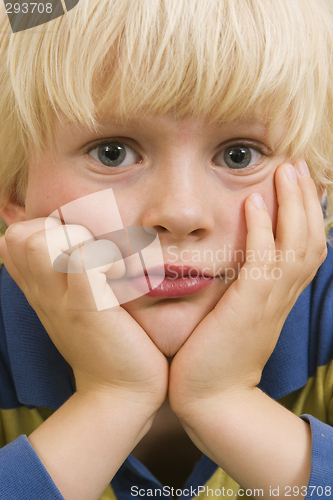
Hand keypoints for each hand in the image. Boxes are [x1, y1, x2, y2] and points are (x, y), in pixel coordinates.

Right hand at [0, 219, 167, 409]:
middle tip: (94, 252)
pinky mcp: (85, 308)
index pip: (12, 238)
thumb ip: (70, 275)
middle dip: (60, 228)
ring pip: (38, 240)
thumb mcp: (79, 303)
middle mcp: (41, 292)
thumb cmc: (109, 342)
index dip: (44, 228)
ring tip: (107, 264)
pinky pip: (81, 259)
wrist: (120, 392)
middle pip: (18, 234)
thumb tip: (79, 245)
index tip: (80, 247)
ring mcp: (58, 300)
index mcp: (39, 289)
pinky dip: (105, 257)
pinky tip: (121, 275)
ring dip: (79, 240)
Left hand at [169, 161, 326, 412]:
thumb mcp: (236, 315)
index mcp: (280, 294)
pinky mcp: (249, 304)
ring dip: (293, 203)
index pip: (306, 246)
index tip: (299, 183)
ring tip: (285, 170)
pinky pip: (264, 258)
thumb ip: (241, 287)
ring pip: (296, 242)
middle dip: (307, 199)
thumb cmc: (216, 354)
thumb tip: (233, 261)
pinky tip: (254, 202)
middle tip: (297, 165)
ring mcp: (270, 298)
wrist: (211, 396)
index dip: (308, 213)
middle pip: (311, 237)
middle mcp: (283, 293)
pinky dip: (264, 228)